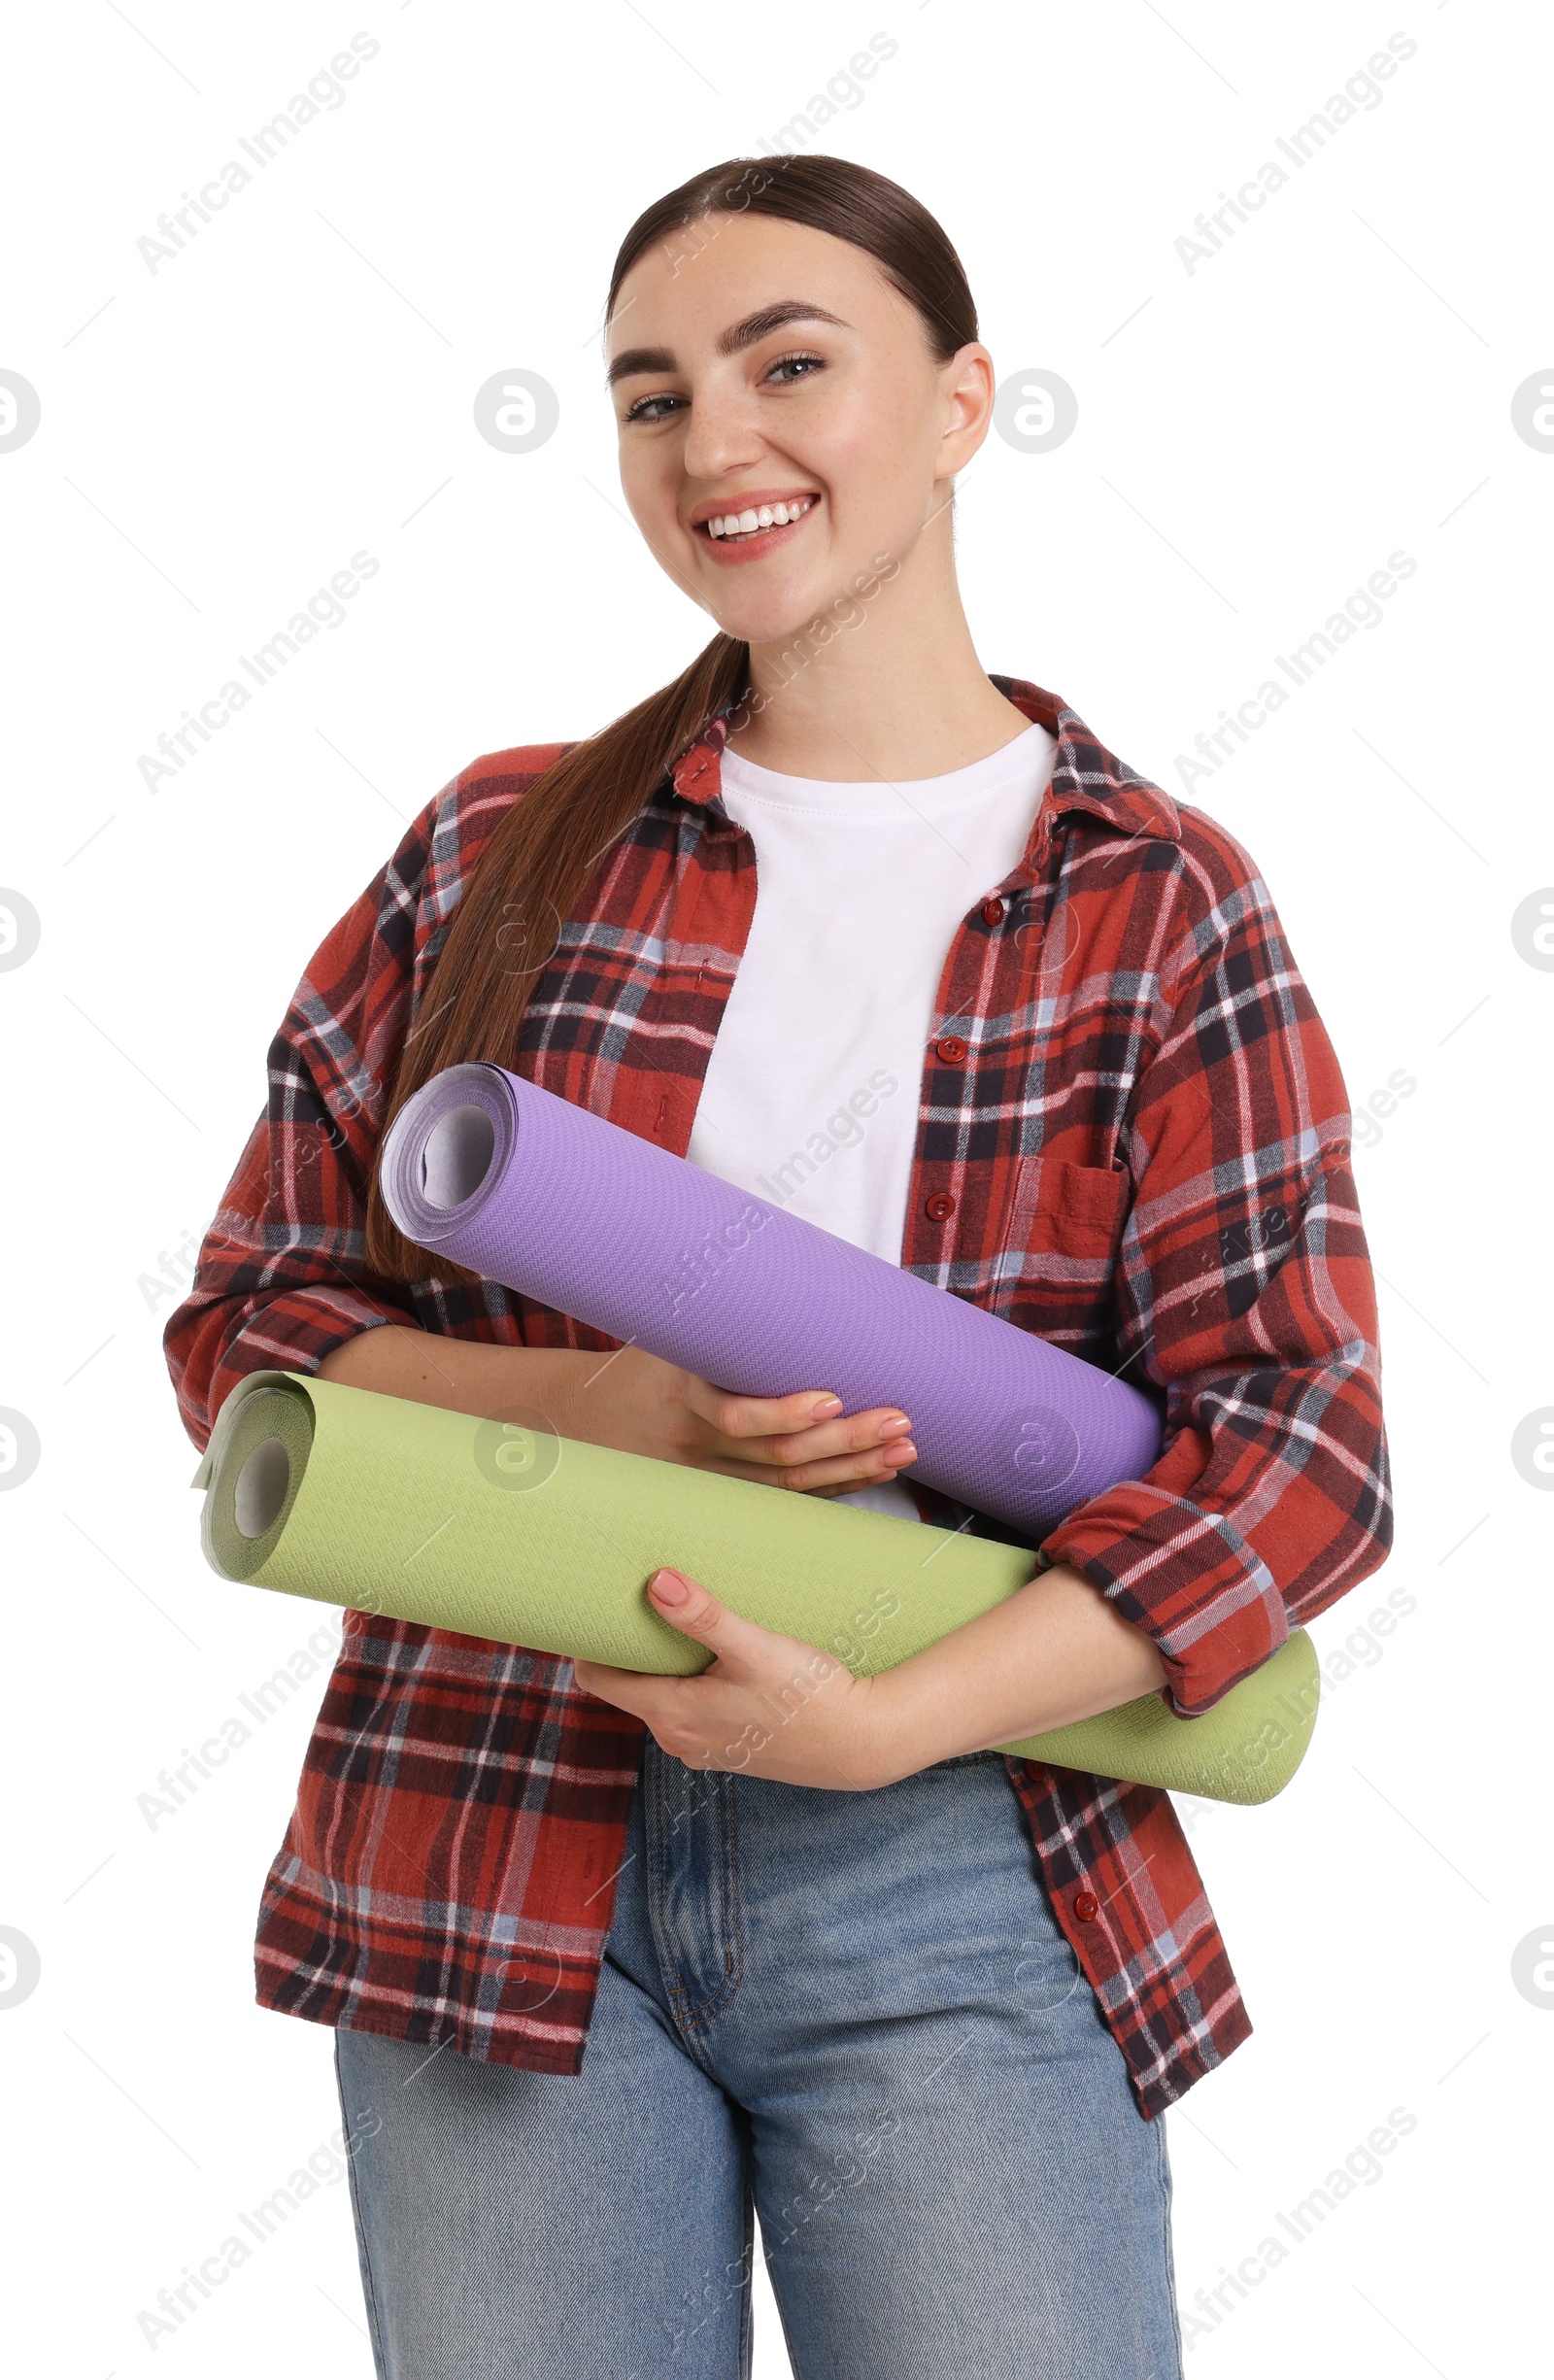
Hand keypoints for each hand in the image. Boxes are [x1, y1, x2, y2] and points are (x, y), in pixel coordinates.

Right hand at [561, 1343, 917, 1498]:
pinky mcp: (724, 1494)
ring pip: (789, 1485)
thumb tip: (790, 1253)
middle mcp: (694, 1442)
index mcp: (679, 1393)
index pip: (737, 1416)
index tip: (834, 1398)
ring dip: (852, 1469)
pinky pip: (785, 1499)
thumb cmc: (643, 1363)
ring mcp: (710, 1477)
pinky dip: (834, 1488)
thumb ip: (720, 1311)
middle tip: (899, 1421)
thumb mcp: (668, 1331)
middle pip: (777, 1455)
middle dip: (846, 1441)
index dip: (787, 1414)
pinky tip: (874, 1473)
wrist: (587, 1421)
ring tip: (903, 1451)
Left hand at [572, 1566, 891, 1789]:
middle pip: (628, 1686)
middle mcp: (677, 1739)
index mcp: (670, 1714)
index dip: (591, 1642)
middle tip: (641, 1602)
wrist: (862, 1743)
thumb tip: (657, 1582)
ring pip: (662, 1699)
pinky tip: (719, 1662)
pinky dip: (693, 1687)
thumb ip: (705, 1617)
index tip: (597, 1607)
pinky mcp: (729, 1750)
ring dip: (666, 1668)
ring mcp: (702, 1749)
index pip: (597, 1678)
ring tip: (682, 1625)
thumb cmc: (809, 1696)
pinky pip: (691, 1713)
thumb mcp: (755, 1648)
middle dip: (631, 1649)